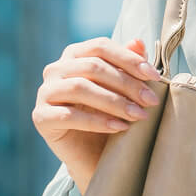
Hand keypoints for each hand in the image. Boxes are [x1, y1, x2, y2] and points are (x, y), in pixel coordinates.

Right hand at [30, 36, 163, 194]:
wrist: (93, 152)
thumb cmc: (110, 113)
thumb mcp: (123, 88)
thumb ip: (128, 64)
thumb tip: (138, 42)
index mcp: (75, 54)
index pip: (101, 47)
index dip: (129, 59)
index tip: (155, 76)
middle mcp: (55, 69)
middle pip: (93, 67)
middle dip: (127, 84)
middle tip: (151, 101)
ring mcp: (45, 92)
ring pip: (80, 88)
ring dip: (114, 102)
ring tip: (139, 115)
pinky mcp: (41, 117)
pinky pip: (68, 115)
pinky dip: (98, 121)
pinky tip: (119, 127)